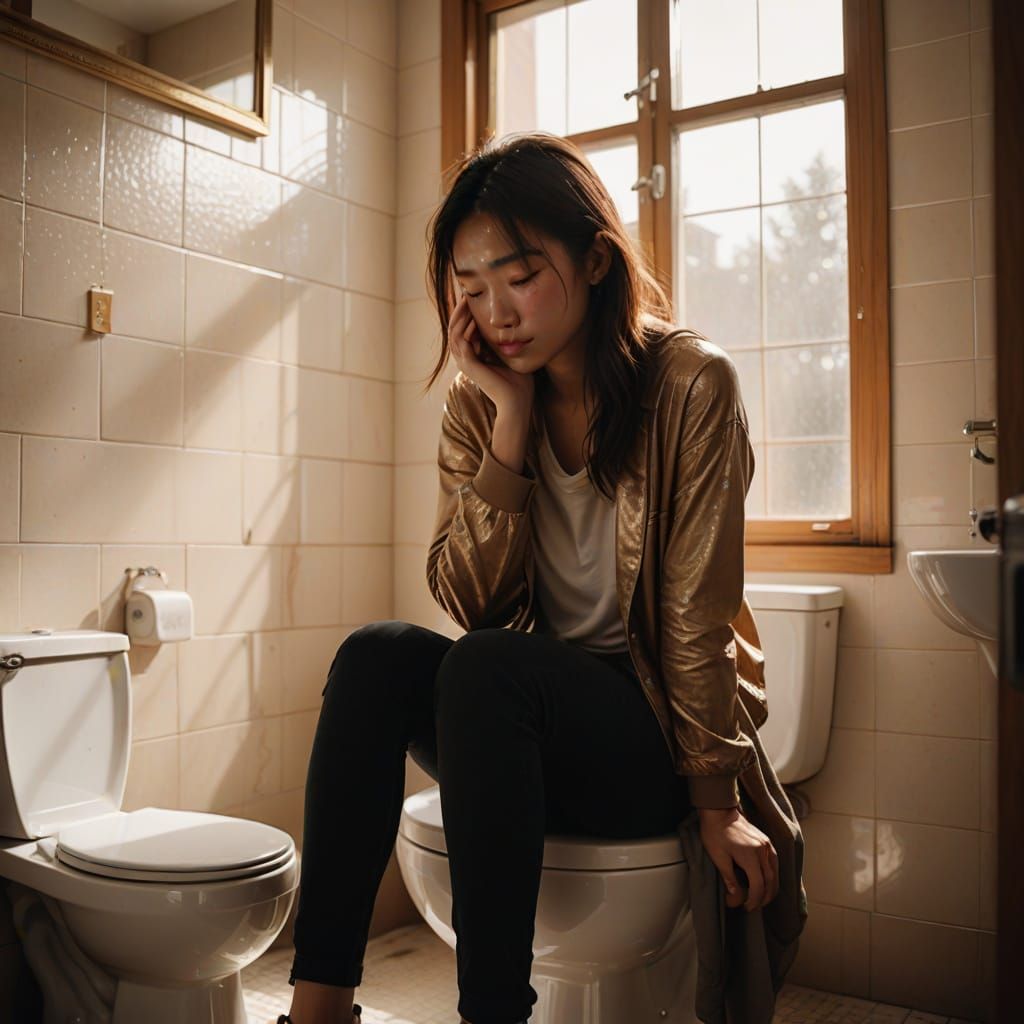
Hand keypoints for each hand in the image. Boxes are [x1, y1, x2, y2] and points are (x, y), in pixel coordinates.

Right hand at [448, 293, 534, 416]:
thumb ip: (505, 342)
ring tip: (467, 300)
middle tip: (466, 293)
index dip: (466, 314)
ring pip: (454, 332)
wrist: (517, 404)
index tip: (474, 297)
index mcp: (473, 357)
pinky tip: (474, 317)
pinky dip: (466, 328)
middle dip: (459, 310)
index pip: (463, 330)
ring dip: (460, 315)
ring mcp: (465, 363)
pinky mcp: (469, 365)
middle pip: (454, 328)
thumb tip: (511, 325)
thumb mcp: (510, 356)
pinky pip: (461, 341)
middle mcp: (465, 359)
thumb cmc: (518, 383)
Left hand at [698, 807, 778, 911]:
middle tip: (753, 906)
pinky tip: (766, 881)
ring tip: (761, 898)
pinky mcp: (766, 841)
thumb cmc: (715, 832)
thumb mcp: (717, 856)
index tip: (746, 907)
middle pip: (771, 881)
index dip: (754, 900)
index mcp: (750, 856)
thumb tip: (735, 896)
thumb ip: (729, 878)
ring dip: (771, 888)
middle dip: (764, 898)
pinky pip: (774, 863)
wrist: (719, 810)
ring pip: (776, 873)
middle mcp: (763, 851)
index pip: (759, 886)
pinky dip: (773, 875)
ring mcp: (766, 845)